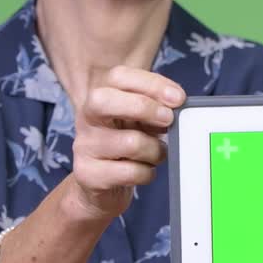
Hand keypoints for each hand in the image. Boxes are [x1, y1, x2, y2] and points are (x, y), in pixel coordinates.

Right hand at [70, 66, 185, 220]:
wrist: (102, 186)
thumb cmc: (127, 146)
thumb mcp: (141, 120)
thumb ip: (157, 107)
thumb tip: (177, 103)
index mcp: (102, 97)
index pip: (118, 77)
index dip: (151, 83)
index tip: (178, 98)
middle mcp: (87, 118)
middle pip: (104, 100)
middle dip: (144, 107)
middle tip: (168, 120)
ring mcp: (84, 146)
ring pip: (130, 142)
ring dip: (155, 150)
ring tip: (156, 154)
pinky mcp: (87, 174)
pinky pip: (129, 172)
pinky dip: (147, 173)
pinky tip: (144, 171)